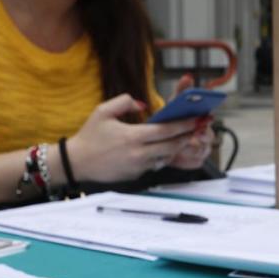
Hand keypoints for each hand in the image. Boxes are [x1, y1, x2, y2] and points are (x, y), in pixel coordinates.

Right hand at [67, 94, 197, 181]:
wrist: (77, 163)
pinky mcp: (136, 175)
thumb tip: (144, 104)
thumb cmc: (89, 136)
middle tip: (202, 127)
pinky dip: (163, 156)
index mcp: (133, 136)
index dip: (185, 125)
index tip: (198, 118)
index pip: (166, 131)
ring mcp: (139, 166)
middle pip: (172, 145)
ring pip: (167, 156)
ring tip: (189, 136)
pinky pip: (156, 164)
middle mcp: (139, 153)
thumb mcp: (103, 111)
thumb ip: (124, 102)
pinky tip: (169, 148)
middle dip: (189, 135)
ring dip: (178, 147)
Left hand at [163, 74, 214, 168]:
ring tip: (177, 148)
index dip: (207, 120)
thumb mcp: (173, 106)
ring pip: (201, 151)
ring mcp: (202, 148)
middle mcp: (205, 134)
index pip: (209, 118)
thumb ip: (181, 92)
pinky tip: (175, 158)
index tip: (204, 118)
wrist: (159, 141)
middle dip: (200, 137)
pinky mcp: (195, 161)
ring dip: (188, 150)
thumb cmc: (169, 121)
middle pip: (208, 137)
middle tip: (192, 136)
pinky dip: (184, 160)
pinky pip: (194, 162)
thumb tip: (187, 77)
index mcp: (201, 119)